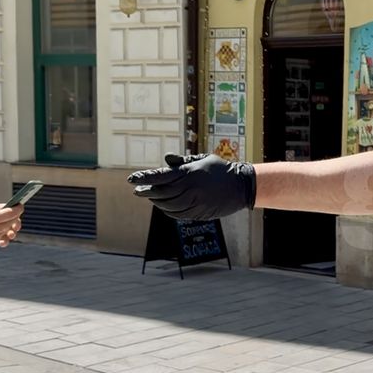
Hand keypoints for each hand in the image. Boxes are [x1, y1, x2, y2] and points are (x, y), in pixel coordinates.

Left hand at [128, 153, 255, 220]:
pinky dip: (167, 210)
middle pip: (161, 192)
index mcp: (189, 173)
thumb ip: (183, 162)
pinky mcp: (199, 212)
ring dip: (156, 201)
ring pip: (167, 205)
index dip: (144, 178)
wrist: (241, 186)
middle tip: (137, 190)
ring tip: (150, 197)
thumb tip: (166, 158)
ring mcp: (195, 202)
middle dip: (146, 191)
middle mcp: (190, 188)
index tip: (131, 179)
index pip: (160, 176)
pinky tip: (163, 206)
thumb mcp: (202, 160)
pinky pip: (177, 214)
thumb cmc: (220, 169)